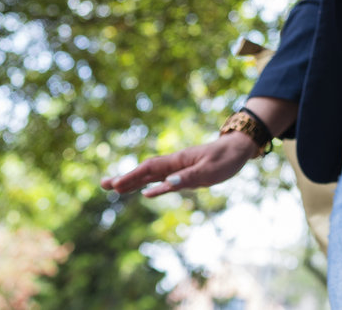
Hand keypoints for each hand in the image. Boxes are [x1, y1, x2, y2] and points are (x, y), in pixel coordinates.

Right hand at [100, 134, 256, 197]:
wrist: (238, 149)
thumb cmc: (226, 158)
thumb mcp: (210, 170)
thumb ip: (189, 177)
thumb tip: (167, 183)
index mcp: (178, 160)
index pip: (150, 169)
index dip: (132, 177)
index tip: (115, 185)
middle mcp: (174, 164)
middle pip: (145, 171)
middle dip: (124, 177)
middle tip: (103, 184)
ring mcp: (178, 169)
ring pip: (151, 176)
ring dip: (133, 182)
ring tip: (114, 187)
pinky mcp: (185, 174)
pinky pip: (163, 181)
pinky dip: (152, 186)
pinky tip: (145, 193)